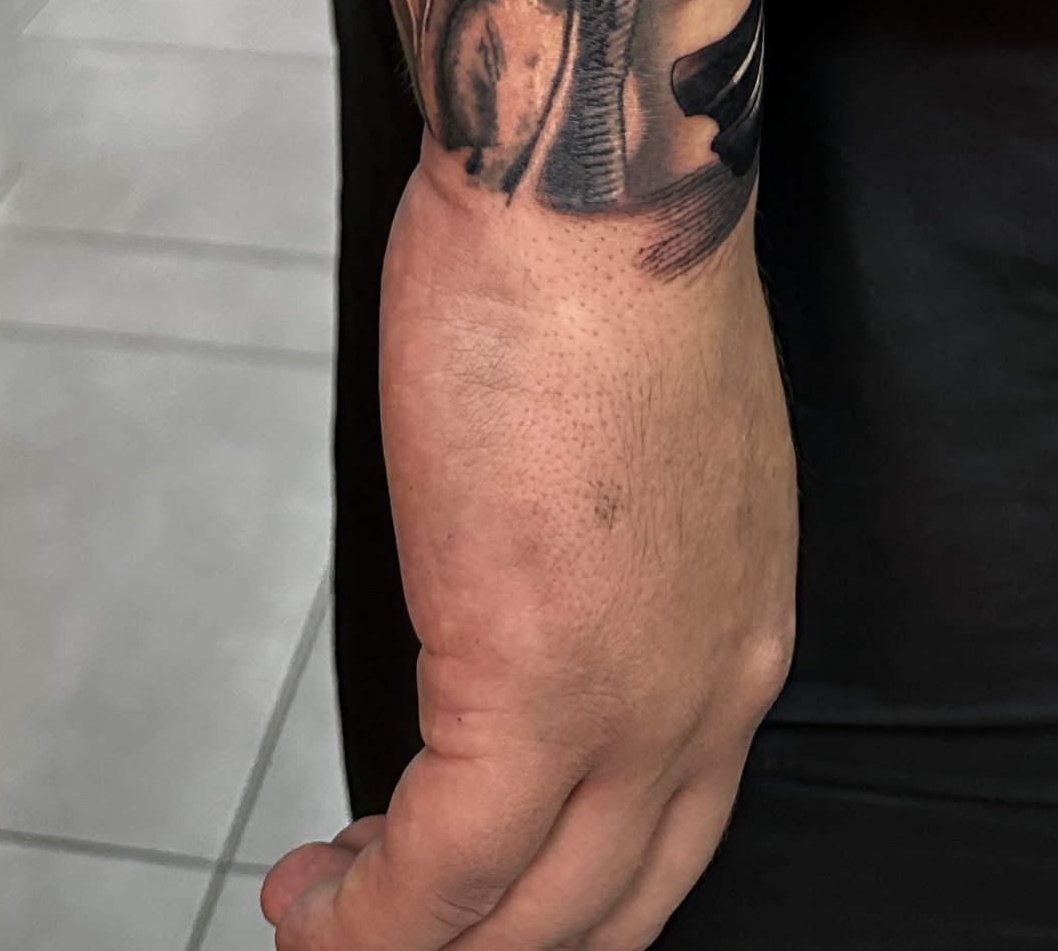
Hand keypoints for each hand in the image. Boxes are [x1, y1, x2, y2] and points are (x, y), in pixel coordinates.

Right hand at [263, 144, 795, 950]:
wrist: (596, 182)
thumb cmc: (599, 254)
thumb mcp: (640, 440)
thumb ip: (607, 544)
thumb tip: (522, 574)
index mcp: (739, 620)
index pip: (669, 828)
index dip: (568, 887)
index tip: (474, 883)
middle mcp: (712, 687)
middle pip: (609, 905)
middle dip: (495, 946)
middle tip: (393, 930)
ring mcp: (631, 700)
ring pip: (526, 917)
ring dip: (413, 944)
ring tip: (325, 924)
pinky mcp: (530, 684)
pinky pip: (442, 874)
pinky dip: (370, 921)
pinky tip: (318, 906)